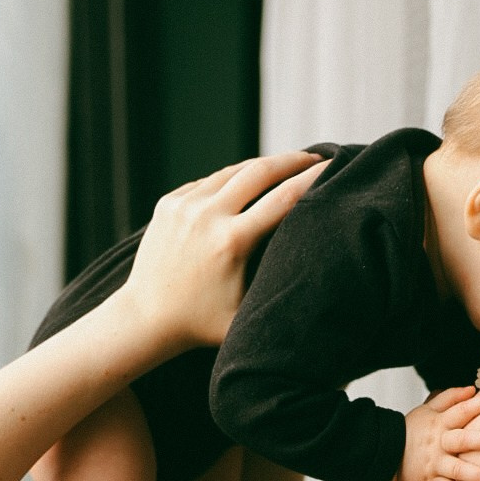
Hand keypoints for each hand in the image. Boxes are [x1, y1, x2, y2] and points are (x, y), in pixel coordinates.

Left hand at [124, 152, 325, 347]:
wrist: (146, 317)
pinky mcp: (169, 202)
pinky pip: (210, 182)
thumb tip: (319, 271)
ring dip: (263, 165)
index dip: (312, 179)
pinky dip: (233, 179)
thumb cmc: (202, 324)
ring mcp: (184, 205)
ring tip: (286, 165)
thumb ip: (278, 288)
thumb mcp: (247, 313)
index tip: (333, 167)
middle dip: (292, 160)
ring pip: (234, 170)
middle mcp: (207, 216)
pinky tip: (250, 182)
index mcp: (231, 242)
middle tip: (316, 157)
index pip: (283, 198)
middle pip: (260, 170)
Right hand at [394, 386, 479, 480]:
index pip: (461, 411)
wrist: (383, 453)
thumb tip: (471, 389)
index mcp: (439, 424)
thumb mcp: (426, 410)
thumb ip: (448, 398)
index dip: (479, 402)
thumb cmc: (410, 430)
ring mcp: (435, 464)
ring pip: (460, 470)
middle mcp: (439, 444)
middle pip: (464, 440)